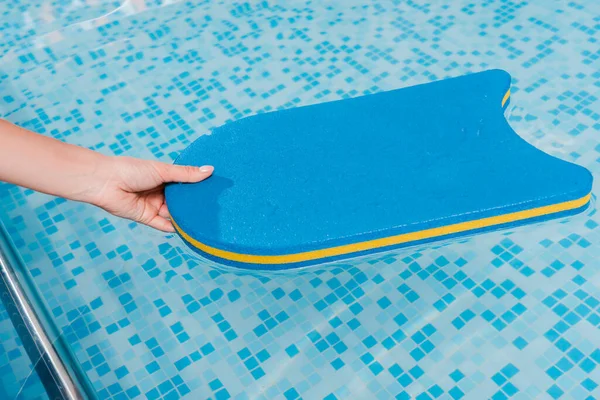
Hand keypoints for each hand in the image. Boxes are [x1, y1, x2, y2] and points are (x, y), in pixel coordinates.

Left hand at [91, 156, 212, 231]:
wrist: (106, 182)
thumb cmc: (132, 169)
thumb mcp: (163, 170)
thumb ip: (186, 174)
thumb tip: (210, 170)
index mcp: (164, 177)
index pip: (186, 184)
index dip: (199, 187)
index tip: (216, 190)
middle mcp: (160, 192)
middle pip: (181, 200)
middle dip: (194, 204)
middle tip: (215, 207)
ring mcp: (154, 206)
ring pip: (174, 213)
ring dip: (186, 216)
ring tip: (205, 219)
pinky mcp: (147, 218)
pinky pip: (164, 225)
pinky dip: (175, 228)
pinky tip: (190, 230)